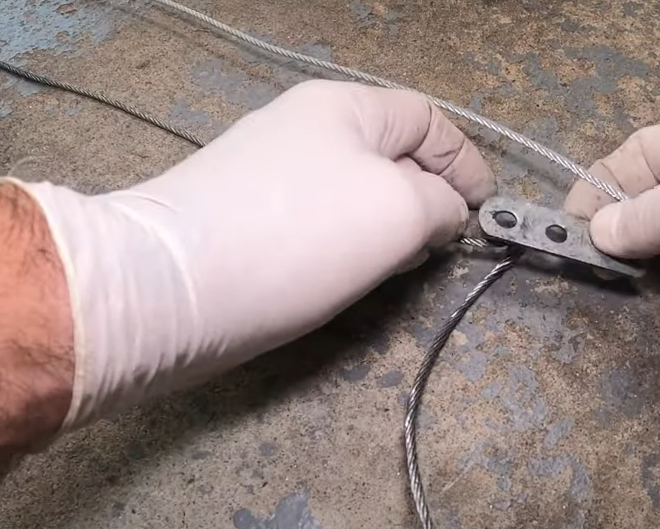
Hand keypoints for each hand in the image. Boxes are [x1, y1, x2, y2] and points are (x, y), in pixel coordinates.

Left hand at [9, 80, 496, 427]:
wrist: (174, 288)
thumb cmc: (299, 235)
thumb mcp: (399, 207)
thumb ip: (440, 202)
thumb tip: (445, 211)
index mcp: (342, 108)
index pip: (425, 118)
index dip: (465, 161)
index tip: (484, 212)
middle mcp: (302, 131)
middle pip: (388, 154)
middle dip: (428, 196)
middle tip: (446, 244)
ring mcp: (267, 177)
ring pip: (353, 195)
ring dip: (388, 227)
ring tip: (402, 266)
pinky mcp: (243, 223)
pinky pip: (317, 226)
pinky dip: (347, 247)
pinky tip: (349, 278)